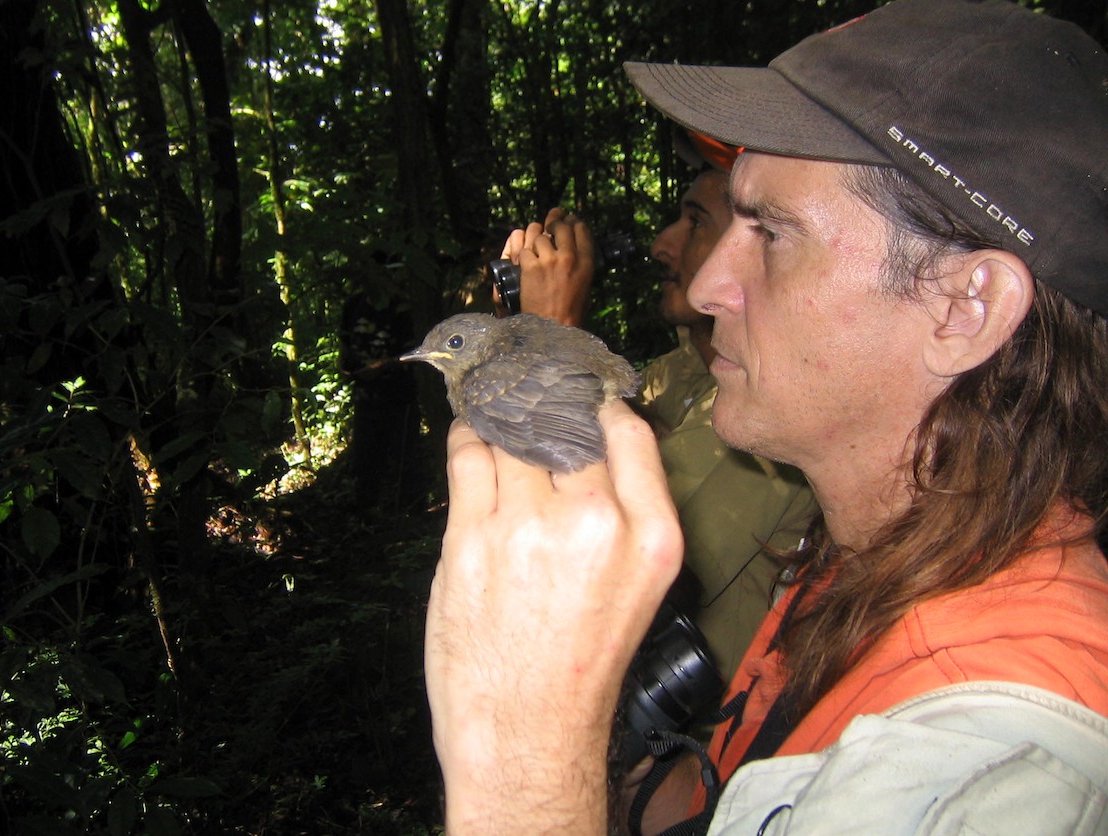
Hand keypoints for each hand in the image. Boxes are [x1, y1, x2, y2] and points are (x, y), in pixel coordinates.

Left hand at [425, 401, 682, 833]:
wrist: (528, 732)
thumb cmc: (581, 661)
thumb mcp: (642, 586)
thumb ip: (628, 509)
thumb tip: (591, 431)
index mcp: (652, 538)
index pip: (628, 432)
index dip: (596, 402)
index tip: (578, 391)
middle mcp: (596, 525)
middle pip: (565, 426)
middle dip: (543, 406)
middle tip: (526, 387)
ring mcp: (528, 529)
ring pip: (511, 436)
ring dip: (500, 419)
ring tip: (494, 408)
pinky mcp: (471, 541)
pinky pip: (468, 455)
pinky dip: (467, 437)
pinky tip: (470, 435)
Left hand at [500, 208, 593, 325]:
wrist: (554, 328)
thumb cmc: (571, 312)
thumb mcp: (585, 284)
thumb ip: (580, 263)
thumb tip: (572, 247)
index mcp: (586, 262)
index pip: (581, 229)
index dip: (573, 221)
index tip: (568, 219)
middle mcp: (569, 257)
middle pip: (561, 226)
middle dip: (553, 222)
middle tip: (549, 224)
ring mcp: (549, 261)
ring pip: (539, 237)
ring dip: (535, 242)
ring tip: (535, 251)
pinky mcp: (530, 268)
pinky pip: (525, 251)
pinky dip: (523, 257)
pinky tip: (525, 266)